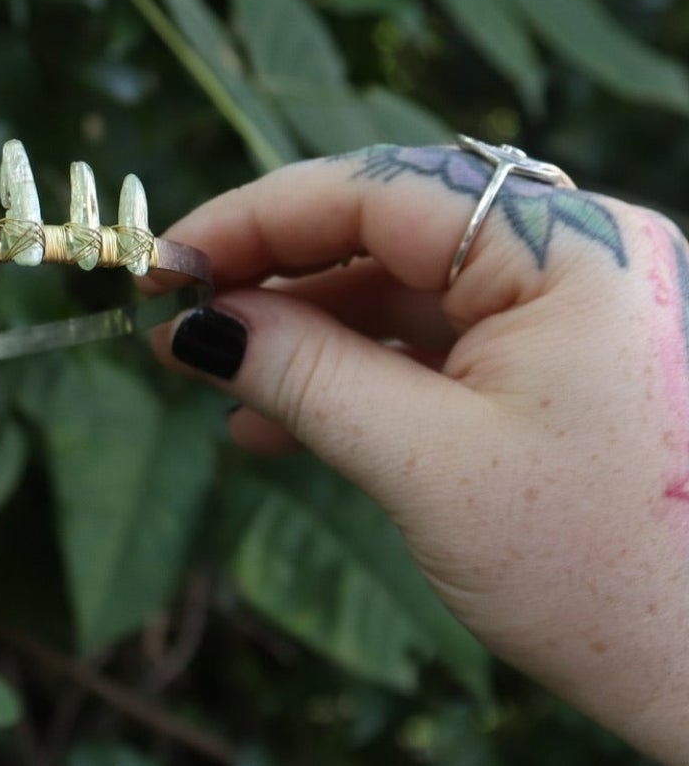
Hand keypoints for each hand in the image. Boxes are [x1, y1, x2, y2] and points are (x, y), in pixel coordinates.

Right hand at [149, 142, 688, 765]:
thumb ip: (304, 376)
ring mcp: (576, 311)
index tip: (162, 266)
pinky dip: (358, 375)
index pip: (376, 191)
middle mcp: (578, 255)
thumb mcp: (426, 465)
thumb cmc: (603, 573)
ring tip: (214, 381)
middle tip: (174, 322)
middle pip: (388, 233)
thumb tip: (196, 324)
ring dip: (305, 336)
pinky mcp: (565, 368)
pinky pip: (439, 346)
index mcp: (567, 248)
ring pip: (406, 293)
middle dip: (274, 279)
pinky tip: (280, 422)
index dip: (253, 220)